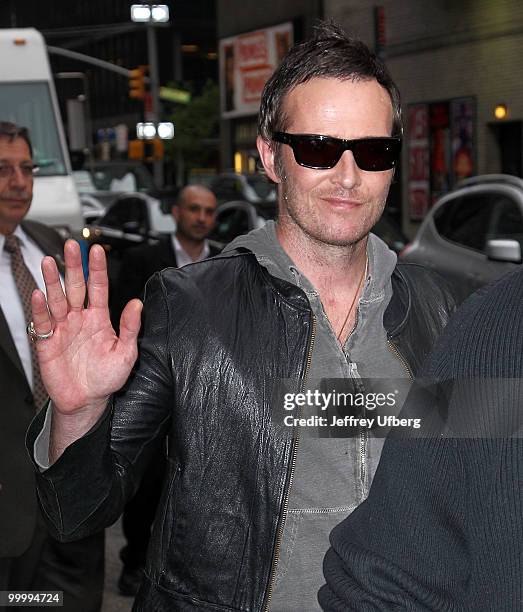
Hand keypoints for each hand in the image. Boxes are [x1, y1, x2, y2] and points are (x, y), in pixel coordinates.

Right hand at [31, 240, 141, 415]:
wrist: (87, 401)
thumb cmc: (106, 378)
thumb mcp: (126, 352)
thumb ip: (130, 327)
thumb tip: (137, 304)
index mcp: (99, 318)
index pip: (98, 287)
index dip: (97, 269)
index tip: (97, 250)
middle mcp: (80, 318)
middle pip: (76, 286)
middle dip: (74, 265)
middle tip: (72, 246)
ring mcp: (63, 328)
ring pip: (57, 298)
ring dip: (53, 280)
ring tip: (50, 262)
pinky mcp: (48, 341)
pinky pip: (44, 321)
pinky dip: (40, 308)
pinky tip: (40, 294)